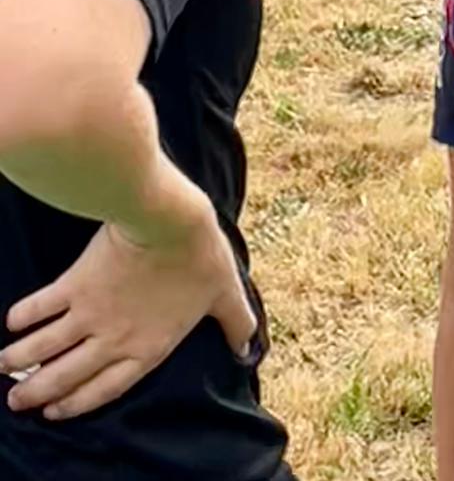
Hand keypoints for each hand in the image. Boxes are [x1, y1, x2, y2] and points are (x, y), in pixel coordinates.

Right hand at [1, 180, 254, 419]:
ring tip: (4, 368)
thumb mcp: (224, 292)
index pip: (106, 387)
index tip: (56, 411)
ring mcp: (89, 314)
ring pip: (44, 348)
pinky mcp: (74, 284)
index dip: (79, 403)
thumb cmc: (199, 256)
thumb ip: (234, 322)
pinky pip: (41, 307)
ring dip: (21, 361)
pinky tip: (11, 323)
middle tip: (17, 402)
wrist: (169, 222)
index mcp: (146, 347)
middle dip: (38, 392)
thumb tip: (248, 343)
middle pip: (66, 375)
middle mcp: (112, 339)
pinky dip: (22, 317)